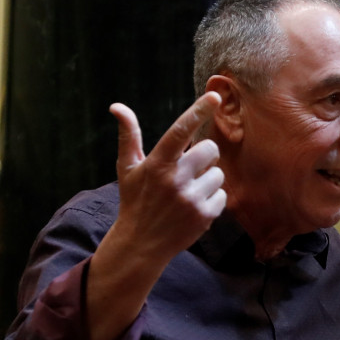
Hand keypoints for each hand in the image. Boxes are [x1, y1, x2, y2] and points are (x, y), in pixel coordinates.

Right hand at [85, 95, 226, 339]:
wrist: (141, 243)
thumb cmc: (135, 200)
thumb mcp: (128, 168)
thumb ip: (128, 136)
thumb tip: (117, 106)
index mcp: (157, 163)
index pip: (180, 131)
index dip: (198, 111)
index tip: (214, 95)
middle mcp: (174, 179)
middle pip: (210, 150)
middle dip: (204, 156)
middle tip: (189, 169)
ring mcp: (191, 199)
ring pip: (218, 174)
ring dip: (208, 180)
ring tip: (188, 193)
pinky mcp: (204, 216)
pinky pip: (222, 196)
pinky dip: (212, 200)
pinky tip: (194, 208)